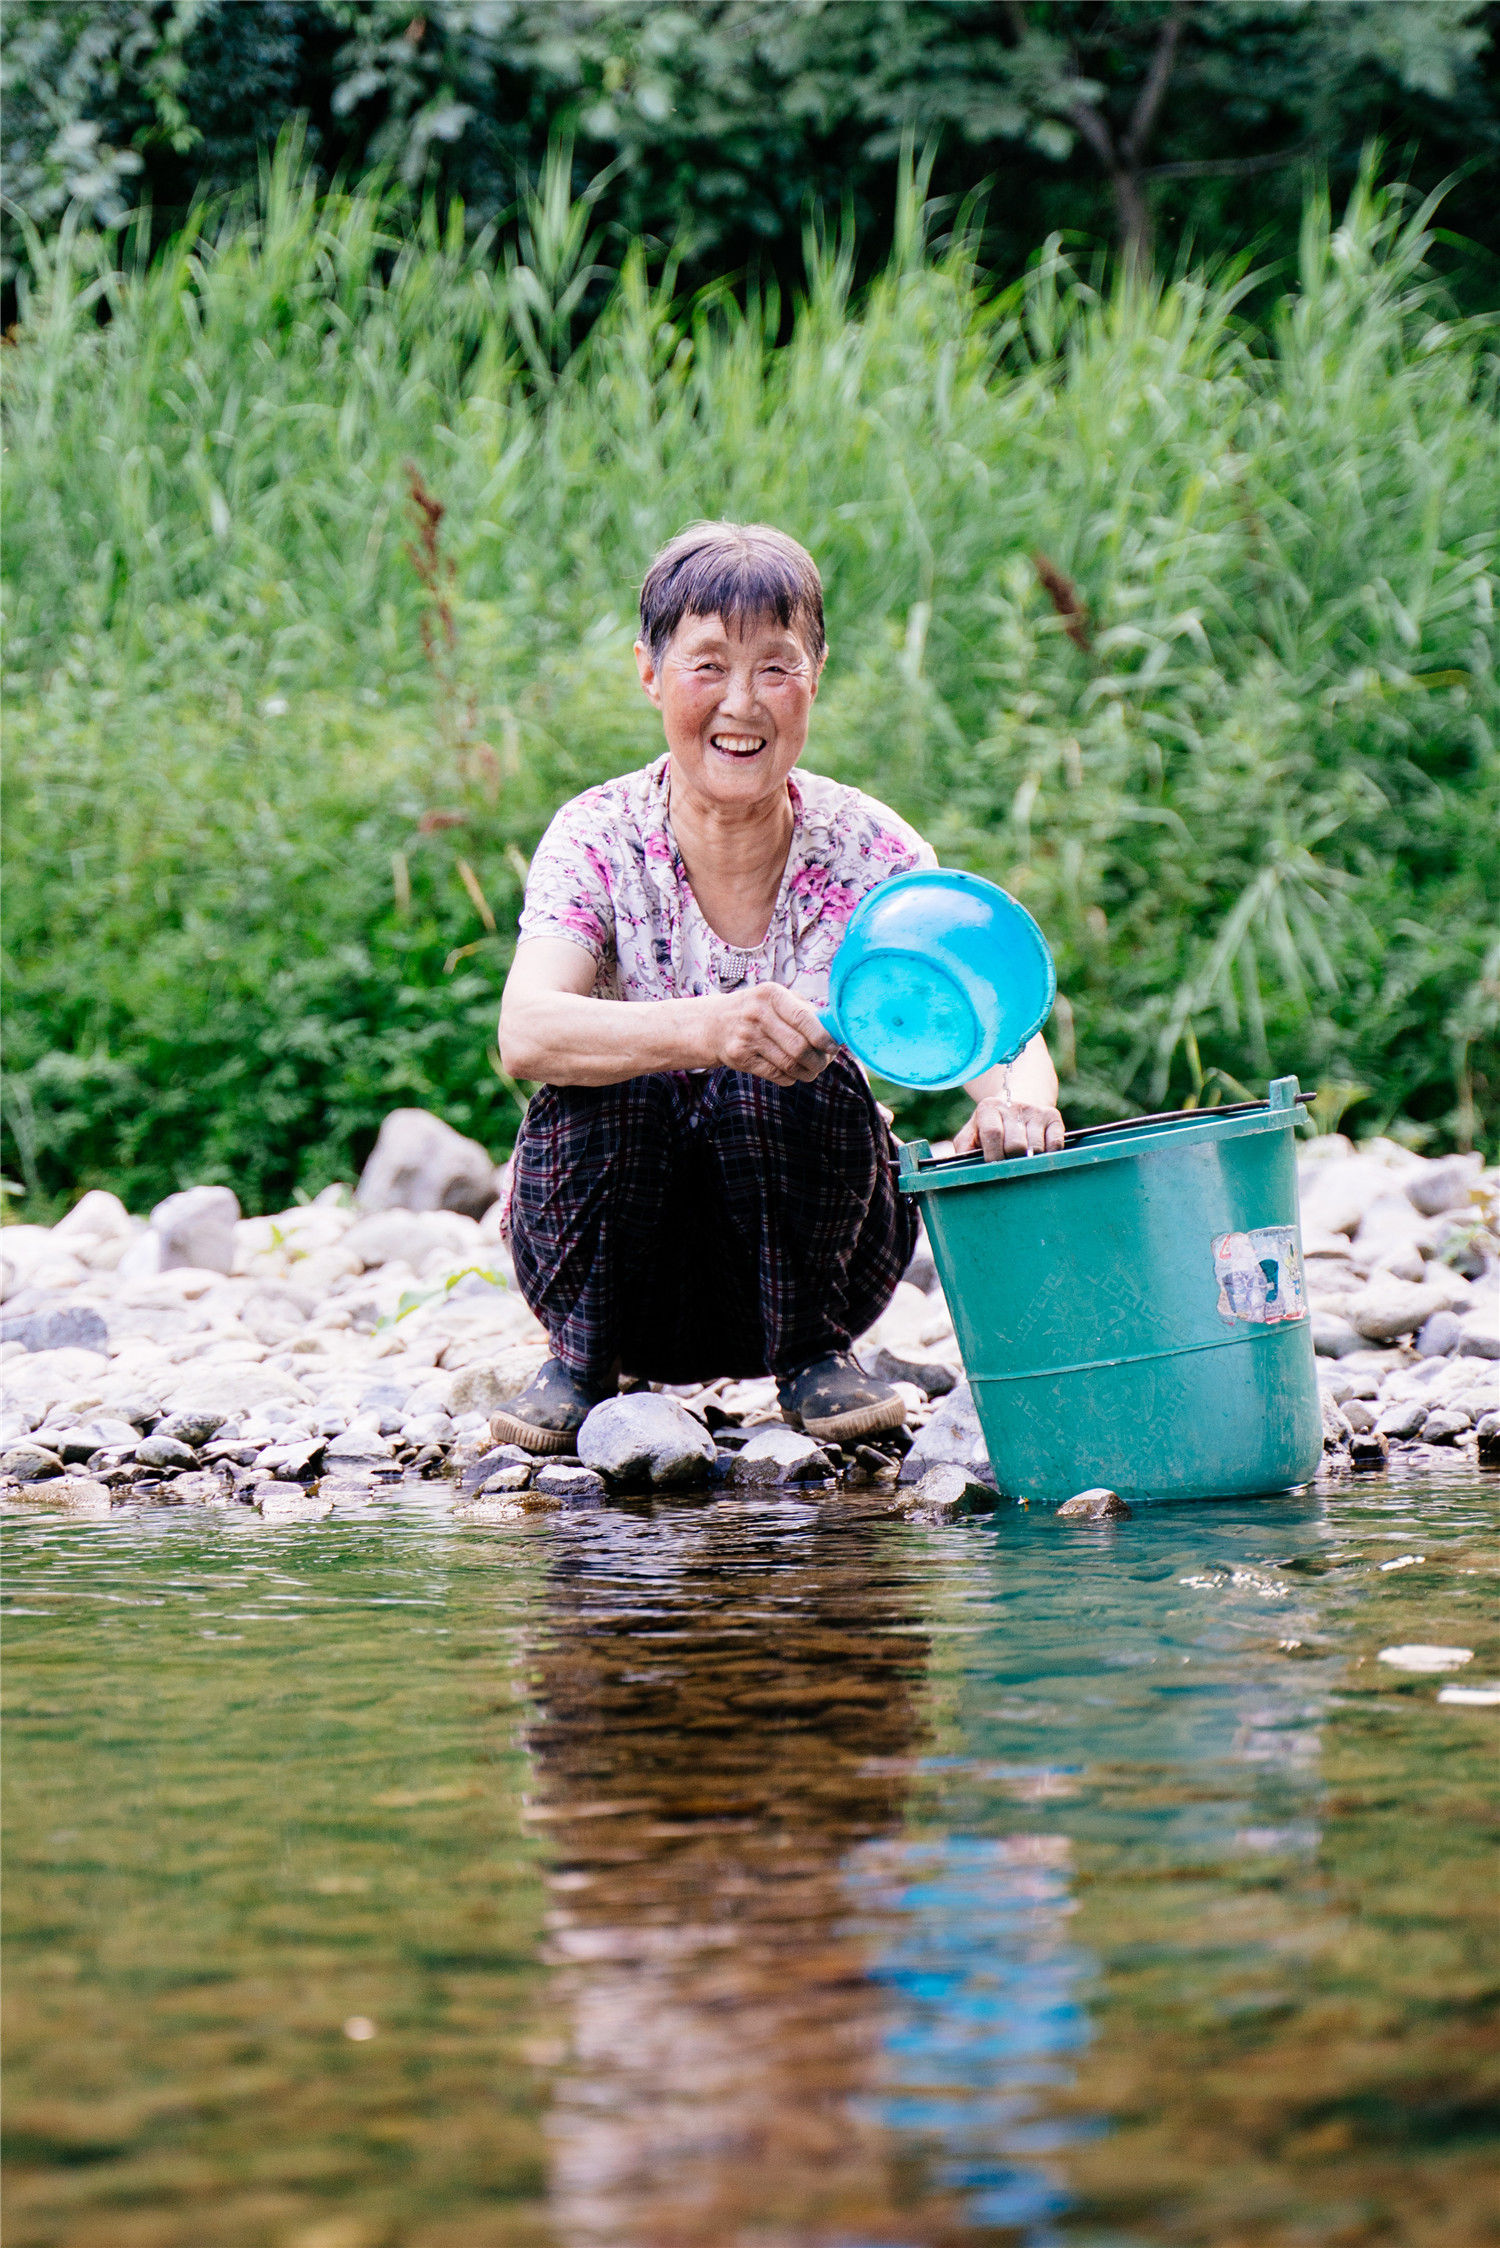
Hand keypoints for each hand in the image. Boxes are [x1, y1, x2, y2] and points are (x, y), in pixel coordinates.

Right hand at [710, 983, 835, 1085]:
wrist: (713, 1024)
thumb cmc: (756, 1010)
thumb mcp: (775, 999)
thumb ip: (804, 1010)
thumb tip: (836, 1029)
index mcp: (771, 994)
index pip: (803, 1018)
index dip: (823, 1037)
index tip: (833, 1048)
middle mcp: (757, 1013)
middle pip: (799, 1046)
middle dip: (818, 1060)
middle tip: (824, 1063)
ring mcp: (746, 1036)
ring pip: (789, 1064)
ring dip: (807, 1072)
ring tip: (812, 1070)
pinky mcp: (740, 1056)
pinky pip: (776, 1075)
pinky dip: (790, 1077)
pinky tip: (793, 1072)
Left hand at [954, 1097, 1064, 1160]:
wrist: (1018, 1101)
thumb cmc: (990, 1127)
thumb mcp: (972, 1133)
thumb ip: (964, 1148)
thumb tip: (963, 1167)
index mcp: (989, 1108)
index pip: (993, 1134)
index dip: (993, 1156)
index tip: (993, 1168)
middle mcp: (1013, 1106)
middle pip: (1016, 1144)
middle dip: (1011, 1161)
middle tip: (1009, 1166)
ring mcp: (1035, 1111)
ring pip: (1036, 1148)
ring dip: (1030, 1161)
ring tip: (1022, 1160)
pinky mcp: (1053, 1116)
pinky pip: (1055, 1145)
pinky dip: (1049, 1156)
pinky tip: (1039, 1156)